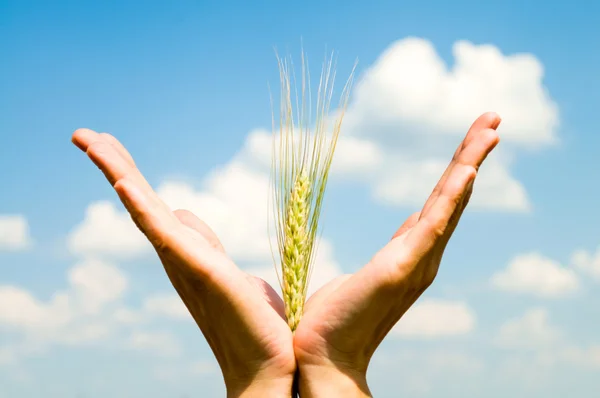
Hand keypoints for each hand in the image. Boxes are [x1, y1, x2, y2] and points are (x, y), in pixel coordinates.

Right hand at [72, 130, 295, 396]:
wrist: (268, 367)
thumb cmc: (253, 322)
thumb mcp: (226, 269)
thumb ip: (202, 243)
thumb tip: (183, 214)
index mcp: (185, 253)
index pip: (153, 206)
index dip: (131, 175)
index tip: (112, 147)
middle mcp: (176, 258)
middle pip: (141, 202)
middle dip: (114, 165)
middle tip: (84, 134)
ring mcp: (185, 265)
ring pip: (145, 211)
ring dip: (118, 174)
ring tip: (91, 142)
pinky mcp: (202, 273)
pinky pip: (165, 236)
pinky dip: (143, 209)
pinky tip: (123, 184)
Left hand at [292, 112, 501, 396]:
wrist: (324, 355)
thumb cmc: (340, 316)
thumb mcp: (375, 268)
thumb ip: (400, 246)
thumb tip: (411, 222)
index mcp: (414, 252)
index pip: (441, 202)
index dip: (458, 172)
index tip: (471, 146)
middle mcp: (423, 256)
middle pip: (453, 196)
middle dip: (471, 155)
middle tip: (491, 120)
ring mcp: (416, 262)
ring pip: (449, 203)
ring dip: (469, 163)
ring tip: (489, 129)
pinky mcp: (401, 269)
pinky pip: (432, 225)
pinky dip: (451, 197)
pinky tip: (466, 171)